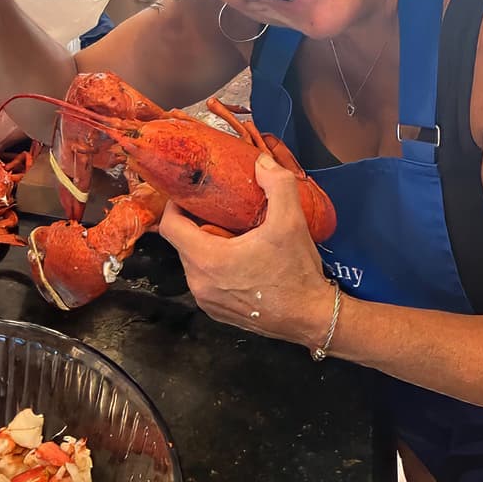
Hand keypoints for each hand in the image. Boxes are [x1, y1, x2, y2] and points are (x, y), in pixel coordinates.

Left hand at [159, 153, 335, 345]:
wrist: (312, 318)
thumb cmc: (297, 273)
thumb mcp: (291, 221)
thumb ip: (277, 184)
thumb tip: (262, 162)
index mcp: (207, 259)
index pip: (170, 226)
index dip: (175, 206)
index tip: (190, 195)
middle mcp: (199, 283)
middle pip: (181, 244)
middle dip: (195, 224)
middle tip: (218, 210)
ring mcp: (207, 301)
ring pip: (193, 263)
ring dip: (205, 246)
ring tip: (231, 232)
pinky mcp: (217, 312)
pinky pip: (205, 281)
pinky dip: (214, 267)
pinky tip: (239, 258)